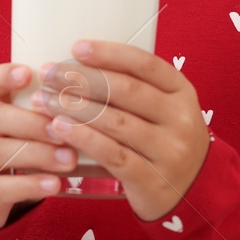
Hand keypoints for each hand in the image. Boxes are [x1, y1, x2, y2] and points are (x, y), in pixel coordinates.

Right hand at [0, 61, 79, 229]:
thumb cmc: (15, 153)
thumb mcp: (22, 130)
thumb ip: (45, 113)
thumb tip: (95, 95)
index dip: (5, 76)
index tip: (28, 73)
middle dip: (31, 121)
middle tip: (63, 128)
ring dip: (38, 154)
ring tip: (70, 159)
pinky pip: (1, 187)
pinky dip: (30, 185)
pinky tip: (55, 184)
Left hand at [28, 38, 209, 222]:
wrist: (194, 192)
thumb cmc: (165, 140)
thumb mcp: (165, 109)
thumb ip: (135, 88)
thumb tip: (79, 64)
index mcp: (182, 92)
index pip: (145, 64)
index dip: (109, 54)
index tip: (77, 47)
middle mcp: (180, 119)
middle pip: (126, 91)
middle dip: (82, 79)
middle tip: (49, 74)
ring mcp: (169, 151)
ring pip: (117, 122)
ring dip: (76, 108)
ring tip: (45, 100)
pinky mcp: (153, 180)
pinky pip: (114, 155)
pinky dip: (84, 139)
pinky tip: (61, 128)